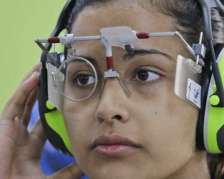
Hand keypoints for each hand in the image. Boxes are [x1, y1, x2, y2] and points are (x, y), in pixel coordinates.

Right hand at [0, 64, 82, 178]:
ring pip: (22, 102)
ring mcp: (10, 131)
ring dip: (31, 85)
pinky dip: (23, 90)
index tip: (64, 101)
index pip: (42, 126)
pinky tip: (33, 78)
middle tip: (52, 79)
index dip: (51, 113)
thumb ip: (69, 172)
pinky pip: (13, 104)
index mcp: (29, 150)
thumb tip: (86, 163)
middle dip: (40, 94)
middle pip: (31, 109)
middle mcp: (19, 137)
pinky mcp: (2, 126)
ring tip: (43, 70)